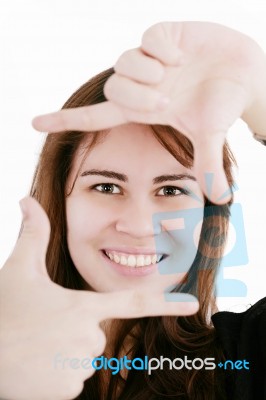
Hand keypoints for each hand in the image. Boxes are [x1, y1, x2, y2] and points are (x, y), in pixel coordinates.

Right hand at [0, 197, 197, 399]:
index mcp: (83, 307)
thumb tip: (27, 200)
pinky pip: (73, 375)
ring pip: (84, 353)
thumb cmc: (3, 311)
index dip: (166, 302)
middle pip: (96, 330)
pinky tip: (37, 362)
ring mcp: (79, 366)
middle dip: (77, 326)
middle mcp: (88, 337)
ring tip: (39, 344)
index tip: (192, 304)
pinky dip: (58, 368)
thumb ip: (33, 234)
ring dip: (65, 347)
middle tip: (45, 326)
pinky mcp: (67, 390)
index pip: (134, 302)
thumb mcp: (19, 269)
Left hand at [32, 21, 265, 202]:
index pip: (95, 116)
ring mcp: (149, 59)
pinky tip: (183, 55)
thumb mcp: (211, 136)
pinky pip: (148, 40)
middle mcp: (140, 85)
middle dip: (139, 98)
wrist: (245, 73)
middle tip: (166, 101)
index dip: (66, 120)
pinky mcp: (161, 34)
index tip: (34, 124)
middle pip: (112, 89)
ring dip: (151, 74)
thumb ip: (207, 164)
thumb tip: (222, 199)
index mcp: (142, 110)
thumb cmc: (223, 105)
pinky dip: (166, 50)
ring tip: (176, 74)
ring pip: (125, 64)